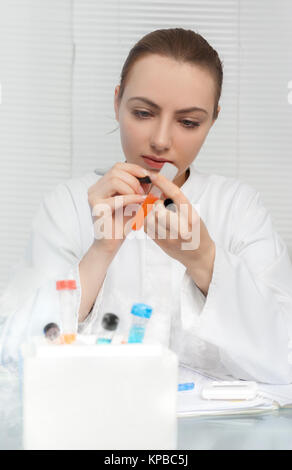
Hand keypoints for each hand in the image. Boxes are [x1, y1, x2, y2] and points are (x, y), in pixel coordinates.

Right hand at [88, 162, 148, 253]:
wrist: (112, 242)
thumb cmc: (122, 223)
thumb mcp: (133, 201)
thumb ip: (138, 188)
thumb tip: (151, 176)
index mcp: (102, 185)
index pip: (117, 167)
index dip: (133, 168)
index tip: (147, 175)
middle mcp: (95, 189)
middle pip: (115, 171)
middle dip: (134, 179)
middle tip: (143, 191)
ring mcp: (94, 198)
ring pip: (114, 180)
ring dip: (132, 188)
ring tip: (140, 197)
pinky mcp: (98, 208)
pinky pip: (117, 198)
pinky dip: (131, 198)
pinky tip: (139, 201)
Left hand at [144, 171, 214, 293]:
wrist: (199, 255)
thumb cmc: (197, 232)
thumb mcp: (192, 214)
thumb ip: (177, 203)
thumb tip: (159, 188)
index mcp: (192, 217)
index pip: (175, 194)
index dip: (163, 182)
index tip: (153, 174)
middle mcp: (181, 228)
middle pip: (158, 208)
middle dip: (155, 203)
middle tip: (158, 203)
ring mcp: (170, 238)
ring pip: (148, 218)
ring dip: (149, 212)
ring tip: (155, 212)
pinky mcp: (161, 243)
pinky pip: (146, 227)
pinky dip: (146, 220)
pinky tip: (153, 220)